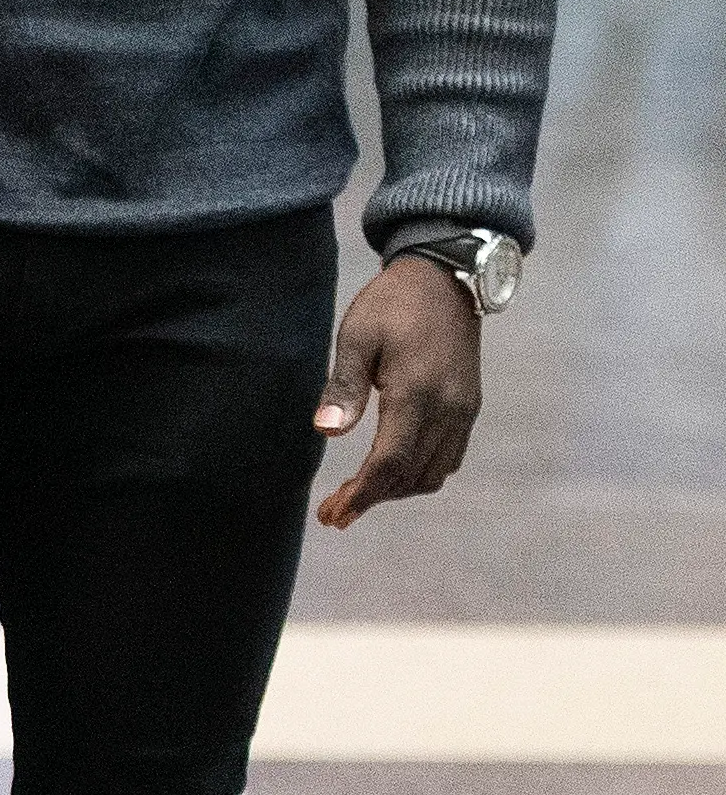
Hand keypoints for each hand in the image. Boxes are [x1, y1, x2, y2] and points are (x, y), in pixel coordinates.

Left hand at [313, 255, 481, 530]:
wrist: (445, 278)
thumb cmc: (392, 303)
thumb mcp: (357, 336)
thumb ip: (344, 386)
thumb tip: (325, 431)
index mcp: (417, 395)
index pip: (389, 465)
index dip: (361, 496)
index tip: (332, 516)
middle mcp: (448, 411)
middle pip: (411, 478)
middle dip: (373, 499)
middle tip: (336, 512)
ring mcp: (464, 411)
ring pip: (434, 474)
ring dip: (397, 490)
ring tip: (359, 494)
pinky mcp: (468, 406)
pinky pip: (449, 457)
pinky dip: (419, 473)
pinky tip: (393, 470)